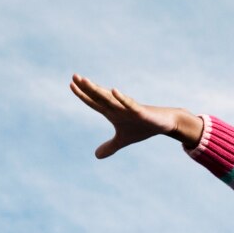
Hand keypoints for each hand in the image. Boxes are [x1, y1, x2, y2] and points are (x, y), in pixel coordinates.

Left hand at [69, 74, 201, 157]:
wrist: (163, 123)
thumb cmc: (142, 127)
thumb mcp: (123, 140)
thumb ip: (110, 146)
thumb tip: (96, 156)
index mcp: (112, 112)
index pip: (93, 102)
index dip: (82, 95)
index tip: (71, 84)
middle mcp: (117, 107)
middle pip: (99, 96)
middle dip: (86, 87)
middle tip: (74, 76)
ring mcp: (128, 107)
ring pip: (110, 98)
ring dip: (97, 90)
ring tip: (85, 81)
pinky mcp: (140, 110)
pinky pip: (129, 104)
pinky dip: (121, 98)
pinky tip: (113, 91)